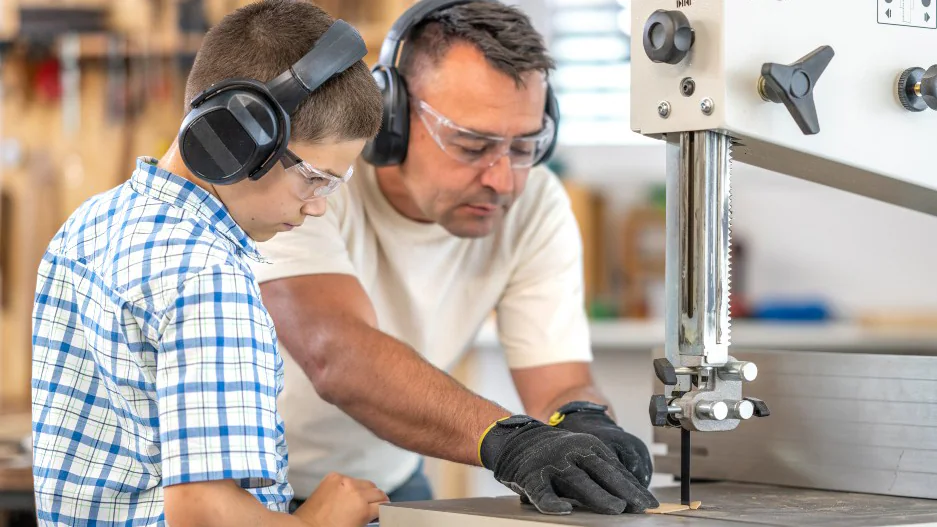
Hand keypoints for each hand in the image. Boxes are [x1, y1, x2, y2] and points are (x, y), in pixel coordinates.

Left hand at [294, 473, 388, 526]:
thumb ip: (369, 517)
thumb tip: (377, 512)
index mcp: (362, 507)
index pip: (383, 505)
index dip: (384, 510)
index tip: (383, 513)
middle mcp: (355, 490)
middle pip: (377, 491)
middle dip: (377, 500)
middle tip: (373, 507)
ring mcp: (343, 481)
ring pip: (365, 483)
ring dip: (365, 491)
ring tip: (358, 501)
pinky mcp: (333, 476)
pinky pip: (350, 479)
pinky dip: (350, 486)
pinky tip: (344, 495)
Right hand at [479, 416, 658, 514]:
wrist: (518, 440)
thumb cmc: (558, 453)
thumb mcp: (583, 454)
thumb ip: (604, 471)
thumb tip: (635, 493)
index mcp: (589, 446)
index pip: (616, 469)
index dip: (634, 487)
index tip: (650, 502)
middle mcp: (572, 452)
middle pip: (602, 472)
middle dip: (623, 489)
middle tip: (640, 505)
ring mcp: (552, 463)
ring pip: (577, 481)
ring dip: (598, 495)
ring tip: (615, 508)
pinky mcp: (531, 476)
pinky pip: (543, 493)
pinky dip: (553, 502)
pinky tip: (564, 510)